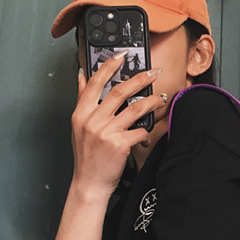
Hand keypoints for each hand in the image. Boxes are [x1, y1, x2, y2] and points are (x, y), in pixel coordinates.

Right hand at [70, 53, 166, 195]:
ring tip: (161, 99)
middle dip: (139, 79)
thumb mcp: (78, 127)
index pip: (95, 82)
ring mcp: (106, 132)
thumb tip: (81, 75)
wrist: (89, 184)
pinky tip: (147, 137)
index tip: (122, 55)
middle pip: (119, 91)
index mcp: (81, 113)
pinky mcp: (119, 144)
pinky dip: (147, 133)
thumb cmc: (87, 157)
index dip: (109, 66)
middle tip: (153, 73)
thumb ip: (82, 101)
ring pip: (135, 108)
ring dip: (152, 102)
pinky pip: (140, 131)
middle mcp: (92, 120)